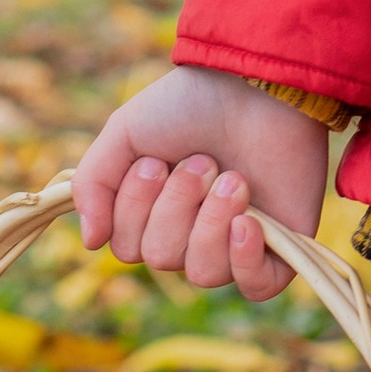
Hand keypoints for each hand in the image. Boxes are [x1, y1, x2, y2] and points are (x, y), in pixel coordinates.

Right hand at [69, 65, 331, 304]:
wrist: (258, 84)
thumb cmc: (190, 104)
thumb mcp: (124, 132)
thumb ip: (93, 184)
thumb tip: (91, 242)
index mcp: (152, 213)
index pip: (126, 247)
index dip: (136, 209)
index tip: (155, 161)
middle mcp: (190, 234)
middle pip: (161, 257)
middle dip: (177, 205)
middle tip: (203, 161)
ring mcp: (234, 243)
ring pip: (203, 273)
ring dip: (213, 219)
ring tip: (234, 178)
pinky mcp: (279, 247)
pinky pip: (256, 287)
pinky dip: (246, 259)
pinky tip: (248, 223)